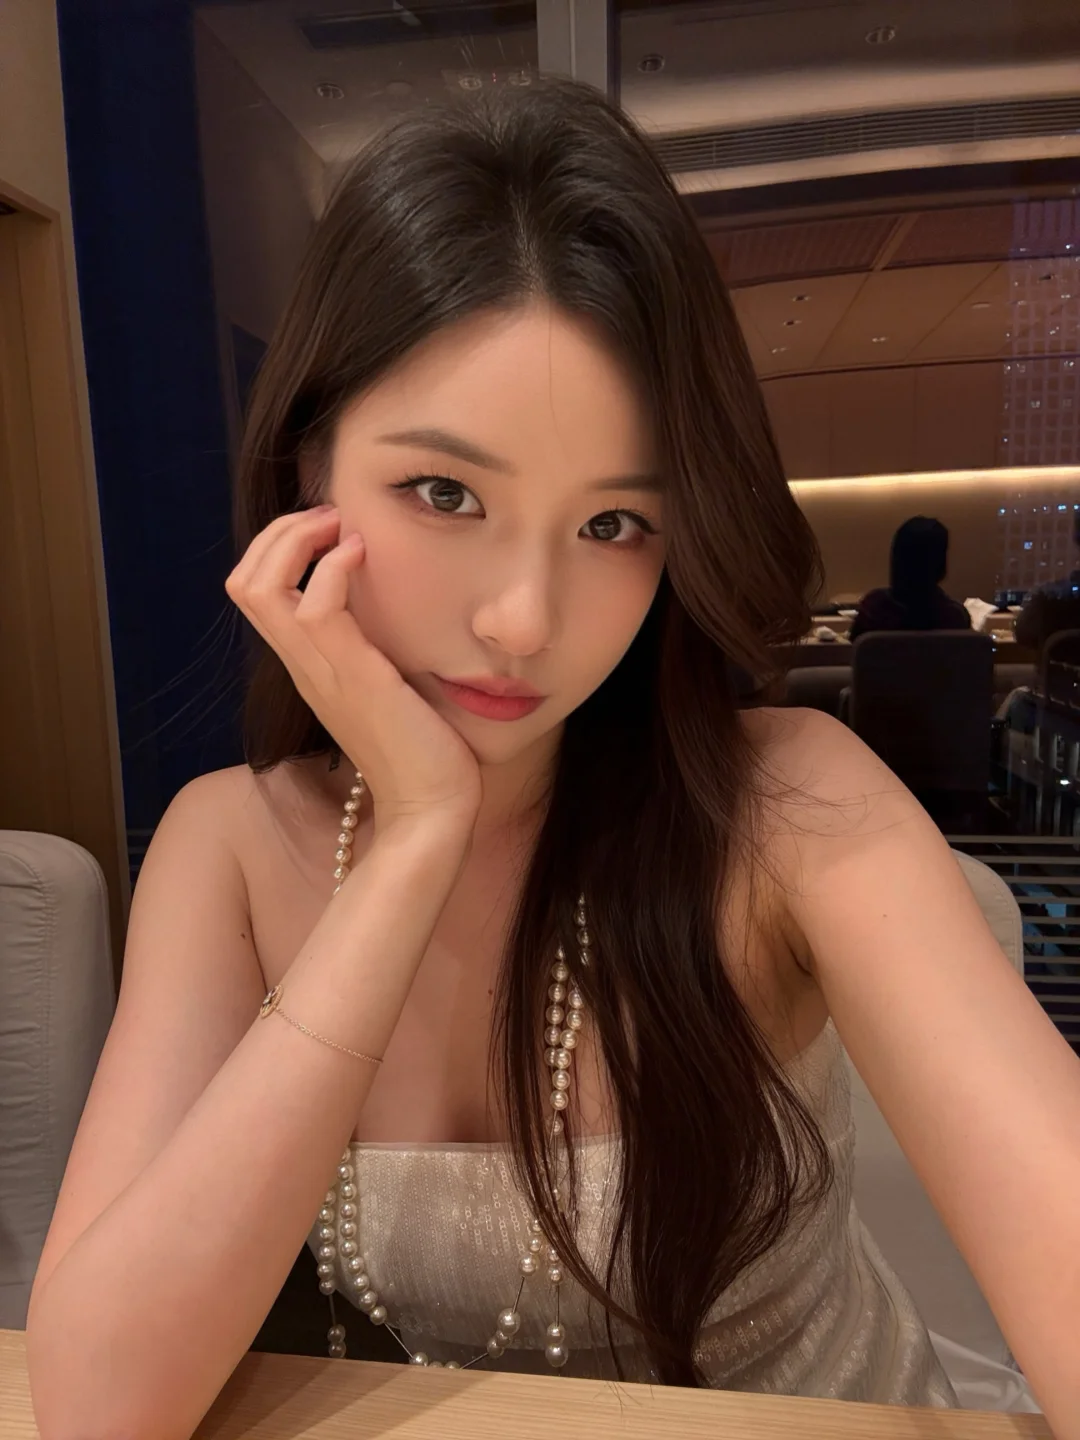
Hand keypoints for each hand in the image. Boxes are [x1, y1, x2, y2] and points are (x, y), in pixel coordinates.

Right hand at [226, 507, 481, 832]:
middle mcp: (303, 665)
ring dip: (298, 538)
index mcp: (308, 665)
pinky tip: (365, 556)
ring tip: (343, 528)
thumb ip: (376, 648)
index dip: (281, 547)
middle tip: (332, 517)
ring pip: (260, 586)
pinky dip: (333, 566)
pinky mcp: (352, 675)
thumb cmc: (422, 749)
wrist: (432, 807)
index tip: (332, 529)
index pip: (256, 592)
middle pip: (243, 581)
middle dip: (280, 530)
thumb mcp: (389, 684)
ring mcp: (320, 670)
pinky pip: (315, 608)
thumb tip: (394, 609)